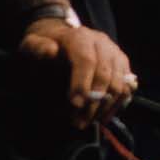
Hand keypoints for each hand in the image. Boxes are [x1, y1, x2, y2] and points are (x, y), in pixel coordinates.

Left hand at [18, 19, 135, 128]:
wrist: (61, 40)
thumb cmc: (44, 47)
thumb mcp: (32, 45)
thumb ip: (36, 48)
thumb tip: (51, 51)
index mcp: (80, 37)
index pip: (86, 60)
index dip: (82, 83)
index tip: (74, 104)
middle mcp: (102, 43)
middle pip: (105, 74)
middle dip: (93, 102)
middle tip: (78, 122)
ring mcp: (115, 54)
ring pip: (119, 83)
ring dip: (104, 107)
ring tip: (87, 122)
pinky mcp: (123, 66)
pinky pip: (127, 88)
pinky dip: (116, 106)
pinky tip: (101, 117)